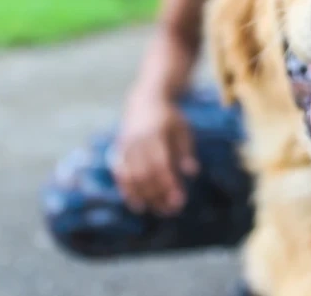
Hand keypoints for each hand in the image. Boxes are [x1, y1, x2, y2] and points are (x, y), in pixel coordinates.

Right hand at [112, 97, 198, 216]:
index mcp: (155, 133)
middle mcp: (137, 141)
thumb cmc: (169, 118)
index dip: (169, 184)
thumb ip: (186, 151)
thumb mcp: (183, 129)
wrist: (145, 100)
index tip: (180, 200)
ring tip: (159, 210)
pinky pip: (120, 175)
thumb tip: (192, 173)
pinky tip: (138, 205)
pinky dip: (128, 191)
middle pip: (145, 174)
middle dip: (158, 195)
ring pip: (132, 177)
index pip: (160, 164)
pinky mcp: (118, 151)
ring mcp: (125, 146)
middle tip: (173, 210)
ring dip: (145, 197)